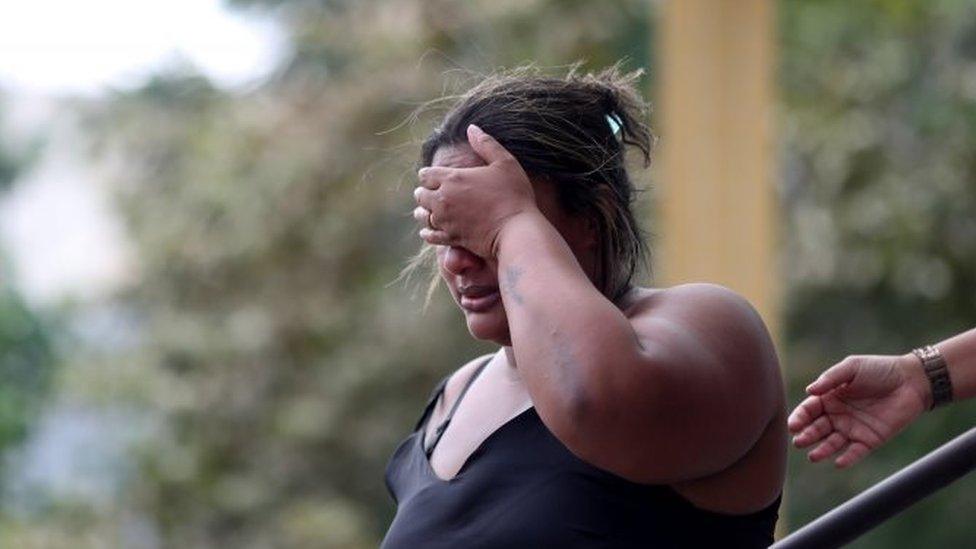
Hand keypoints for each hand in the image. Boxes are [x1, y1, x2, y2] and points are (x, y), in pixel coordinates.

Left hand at [413, 124, 538, 257]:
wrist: (517, 230)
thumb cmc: (514, 194)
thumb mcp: (505, 162)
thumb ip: (486, 144)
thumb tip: (471, 128)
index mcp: (452, 178)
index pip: (425, 174)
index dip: (429, 175)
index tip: (436, 177)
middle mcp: (443, 199)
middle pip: (420, 194)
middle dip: (425, 192)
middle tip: (433, 193)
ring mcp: (445, 220)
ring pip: (422, 215)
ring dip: (424, 211)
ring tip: (430, 210)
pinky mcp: (451, 238)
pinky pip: (430, 236)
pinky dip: (427, 232)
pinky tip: (429, 231)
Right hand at [788, 354, 929, 467]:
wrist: (912, 381)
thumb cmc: (879, 370)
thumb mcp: (852, 367)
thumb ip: (830, 378)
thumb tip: (810, 391)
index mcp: (829, 398)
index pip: (809, 410)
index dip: (800, 418)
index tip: (793, 425)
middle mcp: (838, 415)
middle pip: (817, 428)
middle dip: (807, 436)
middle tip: (799, 441)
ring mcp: (853, 428)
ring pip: (833, 443)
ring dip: (822, 450)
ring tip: (813, 456)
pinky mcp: (870, 440)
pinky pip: (856, 452)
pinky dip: (848, 458)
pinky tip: (839, 463)